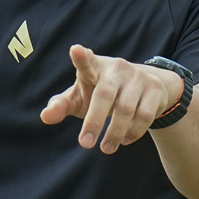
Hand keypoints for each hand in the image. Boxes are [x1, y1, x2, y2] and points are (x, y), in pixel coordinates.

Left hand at [39, 45, 186, 152]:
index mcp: (94, 68)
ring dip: (114, 133)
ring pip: (125, 109)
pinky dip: (133, 132)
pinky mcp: (154, 89)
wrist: (147, 87)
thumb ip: (61, 106)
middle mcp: (116, 69)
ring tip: (105, 149)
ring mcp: (137, 77)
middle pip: (104, 95)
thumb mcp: (81, 98)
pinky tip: (124, 141)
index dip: (81, 57)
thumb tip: (45, 117)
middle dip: (94, 121)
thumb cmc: (102, 93)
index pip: (86, 61)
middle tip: (85, 144)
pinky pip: (144, 116)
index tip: (75, 50)